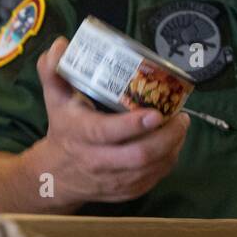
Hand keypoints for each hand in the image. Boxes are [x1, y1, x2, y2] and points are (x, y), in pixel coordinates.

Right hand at [31, 37, 188, 206]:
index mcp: (80, 135)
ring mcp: (112, 180)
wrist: (56, 176)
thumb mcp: (55, 99)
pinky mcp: (125, 192)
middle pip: (138, 155)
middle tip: (181, 116)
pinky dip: (168, 161)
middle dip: (166, 136)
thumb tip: (60, 45)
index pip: (107, 132)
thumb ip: (55, 71)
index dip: (133, 124)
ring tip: (181, 125)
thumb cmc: (63, 129)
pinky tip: (174, 143)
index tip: (155, 112)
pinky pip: (154, 179)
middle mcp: (97, 161)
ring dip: (172, 147)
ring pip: (150, 169)